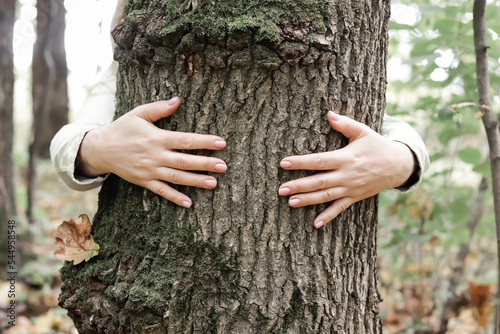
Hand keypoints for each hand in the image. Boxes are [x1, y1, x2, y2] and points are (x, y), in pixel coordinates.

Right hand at [77, 97, 226, 207]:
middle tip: (224, 166)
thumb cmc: (122, 128)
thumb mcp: (138, 113)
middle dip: (205, 164)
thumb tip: (178, 100)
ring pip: (176, 178)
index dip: (204, 142)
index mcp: (156, 138)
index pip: (184, 140)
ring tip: (214, 183)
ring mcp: (149, 171)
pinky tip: (189, 203)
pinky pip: (161, 191)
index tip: (221, 143)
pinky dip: (174, 198)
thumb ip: (158, 108)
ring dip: (195, 181)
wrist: (100, 149)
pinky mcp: (144, 181)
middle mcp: (155, 156)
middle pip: (184, 161)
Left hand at [278, 111, 414, 228]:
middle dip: (299, 185)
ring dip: (308, 200)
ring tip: (290, 203)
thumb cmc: (377, 146)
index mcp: (345, 158)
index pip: (319, 161)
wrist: (398, 165)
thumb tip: (328, 114)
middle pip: (319, 181)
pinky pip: (340, 209)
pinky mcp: (355, 197)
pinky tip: (315, 224)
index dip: (301, 162)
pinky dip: (328, 217)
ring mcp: (351, 188)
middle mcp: (347, 175)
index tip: (284, 163)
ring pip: (326, 196)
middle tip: (281, 189)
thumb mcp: (363, 131)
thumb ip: (345, 124)